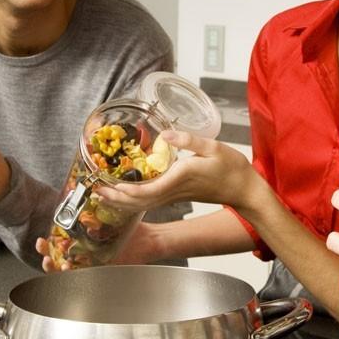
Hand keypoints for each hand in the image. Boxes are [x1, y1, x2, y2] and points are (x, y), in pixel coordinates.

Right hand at [35, 221, 164, 272]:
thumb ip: (96, 210)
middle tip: (43, 249)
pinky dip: (74, 275)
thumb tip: (80, 192)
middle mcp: (87, 256)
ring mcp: (94, 265)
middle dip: (46, 257)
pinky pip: (85, 277)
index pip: (59, 247)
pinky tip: (69, 268)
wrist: (150, 240)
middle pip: (59, 261)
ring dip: (56, 268)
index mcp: (85, 242)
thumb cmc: (132, 228)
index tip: (41, 239)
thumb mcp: (110, 217)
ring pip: (68, 272)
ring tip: (52, 262)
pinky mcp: (104, 272)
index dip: (47, 246)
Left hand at [96, 131, 258, 210]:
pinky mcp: (177, 195)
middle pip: (139, 201)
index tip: (110, 185)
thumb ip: (190, 140)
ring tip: (102, 193)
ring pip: (143, 204)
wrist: (244, 190)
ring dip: (121, 200)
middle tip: (95, 191)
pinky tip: (124, 193)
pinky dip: (133, 199)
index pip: (149, 190)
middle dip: (116, 198)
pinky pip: (150, 201)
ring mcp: (175, 196)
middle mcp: (174, 190)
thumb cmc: (232, 169)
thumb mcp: (214, 148)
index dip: (127, 190)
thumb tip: (166, 134)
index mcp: (181, 178)